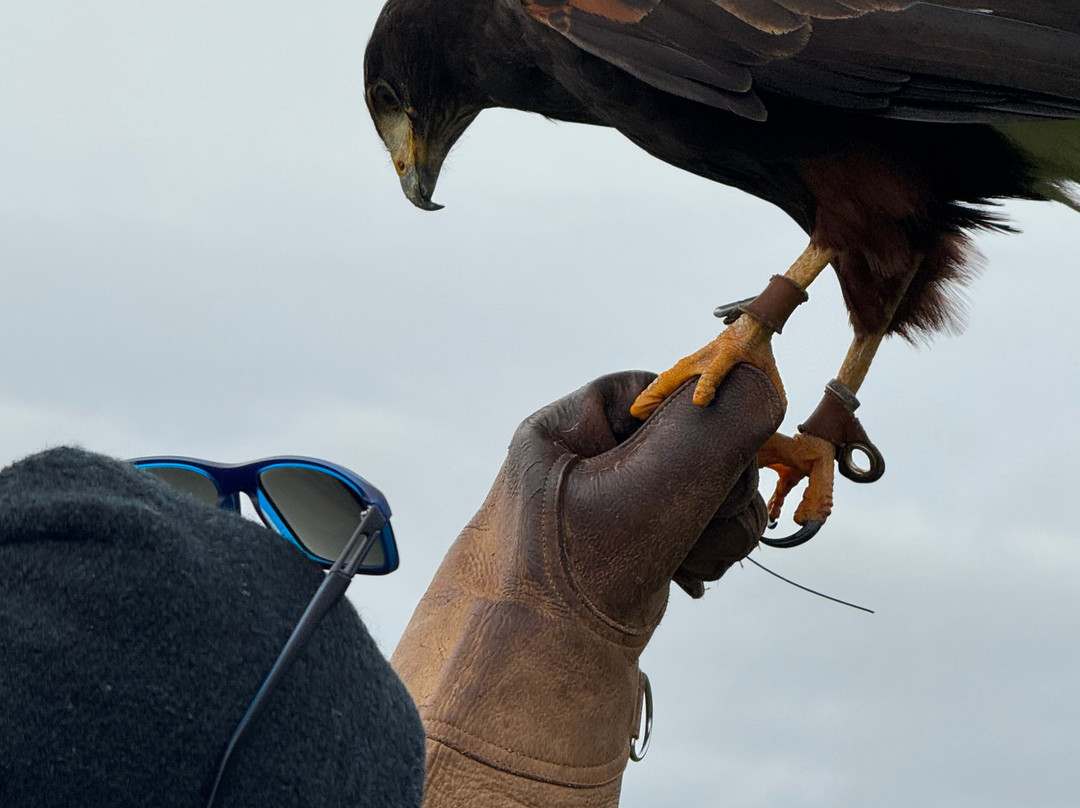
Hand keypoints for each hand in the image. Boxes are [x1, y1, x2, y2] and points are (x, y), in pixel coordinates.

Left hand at [392, 366, 783, 807]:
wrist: (539, 682)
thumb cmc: (580, 581)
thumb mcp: (652, 491)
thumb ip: (714, 430)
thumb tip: (763, 380)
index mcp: (567, 430)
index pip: (659, 390)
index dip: (704, 422)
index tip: (723, 462)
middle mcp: (586, 461)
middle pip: (694, 440)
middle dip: (718, 489)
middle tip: (701, 526)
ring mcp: (612, 506)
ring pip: (705, 486)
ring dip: (721, 524)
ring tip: (694, 561)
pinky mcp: (636, 544)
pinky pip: (696, 523)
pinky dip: (709, 548)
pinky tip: (690, 575)